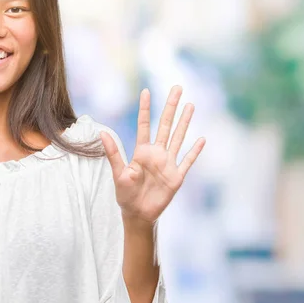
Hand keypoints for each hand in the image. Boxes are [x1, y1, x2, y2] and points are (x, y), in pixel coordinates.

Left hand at [101, 85, 205, 224]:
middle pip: (166, 125)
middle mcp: (156, 153)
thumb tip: (102, 133)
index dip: (146, 108)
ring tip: (191, 105)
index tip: (146, 91)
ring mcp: (168, 163)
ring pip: (178, 137)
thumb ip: (113, 153)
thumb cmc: (125, 194)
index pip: (145, 124)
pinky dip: (194, 151)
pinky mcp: (176, 176)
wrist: (138, 214)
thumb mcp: (118, 173)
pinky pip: (187, 161)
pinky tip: (201, 139)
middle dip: (171, 106)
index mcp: (142, 151)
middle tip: (177, 88)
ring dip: (185, 122)